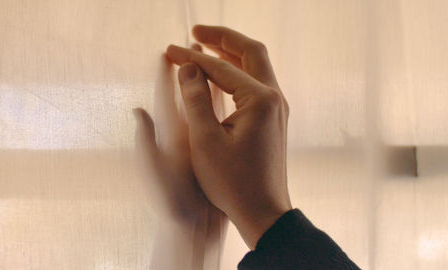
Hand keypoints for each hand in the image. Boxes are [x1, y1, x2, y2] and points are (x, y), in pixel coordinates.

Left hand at [134, 45, 226, 268]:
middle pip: (187, 94)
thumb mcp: (155, 170)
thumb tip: (137, 109)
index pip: (165, 97)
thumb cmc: (171, 202)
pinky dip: (227, 104)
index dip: (164, 74)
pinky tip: (234, 92)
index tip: (165, 51)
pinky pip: (223, 122)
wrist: (194, 227)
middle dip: (191, 69)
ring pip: (207, 104)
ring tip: (216, 60)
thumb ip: (146, 140)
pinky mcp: (217, 153)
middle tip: (196, 45)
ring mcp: (202, 143)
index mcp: (168, 136)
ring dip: (210, 81)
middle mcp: (184, 135)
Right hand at [165, 25, 291, 248]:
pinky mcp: (274, 119)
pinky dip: (238, 72)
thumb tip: (189, 68)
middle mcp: (275, 98)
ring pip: (257, 66)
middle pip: (251, 52)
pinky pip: (257, 83)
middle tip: (197, 31)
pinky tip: (220, 75)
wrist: (263, 213)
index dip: (192, 58)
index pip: (221, 68)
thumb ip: (195, 99)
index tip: (169, 51)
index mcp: (260, 101)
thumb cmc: (233, 182)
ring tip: (205, 46)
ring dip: (231, 53)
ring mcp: (278, 109)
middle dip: (223, 38)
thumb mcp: (205, 141)